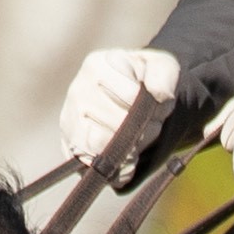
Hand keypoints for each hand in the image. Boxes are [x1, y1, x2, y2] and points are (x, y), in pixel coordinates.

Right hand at [59, 45, 179, 172]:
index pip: (131, 97)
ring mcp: (69, 121)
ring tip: (136, 137)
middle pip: (118, 125)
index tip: (155, 102)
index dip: (151, 107)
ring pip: (103, 148)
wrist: (127, 97)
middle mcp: (77, 92)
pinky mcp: (69, 147)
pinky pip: (94, 166)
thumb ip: (164, 76)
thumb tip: (159, 94)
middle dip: (143, 130)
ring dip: (131, 150)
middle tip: (149, 124)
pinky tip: (126, 154)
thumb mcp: (161, 68)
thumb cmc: (144, 81)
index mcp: (96, 66)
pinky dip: (117, 167)